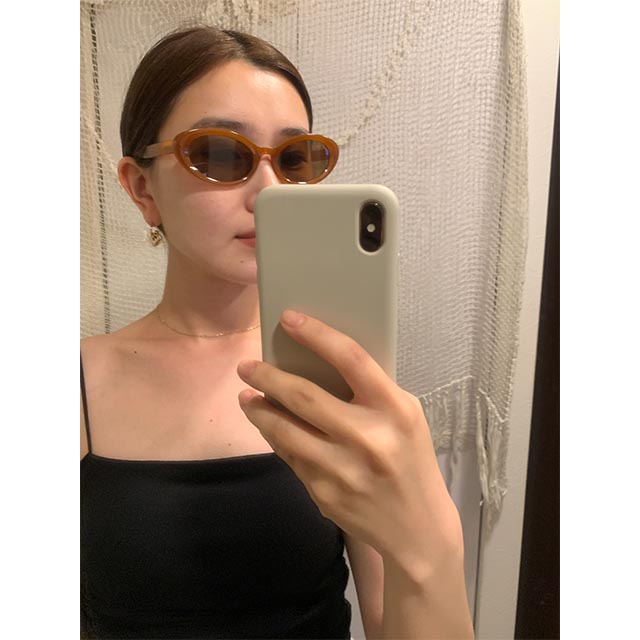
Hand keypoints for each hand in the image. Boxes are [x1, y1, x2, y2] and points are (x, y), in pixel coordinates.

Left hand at [237, 309, 462, 577]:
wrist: (417, 529)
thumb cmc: (410, 460)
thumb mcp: (405, 417)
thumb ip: (370, 392)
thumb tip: (316, 362)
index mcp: (396, 410)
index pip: (351, 359)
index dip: (317, 334)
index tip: (289, 318)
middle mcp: (368, 438)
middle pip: (304, 395)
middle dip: (267, 376)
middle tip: (246, 366)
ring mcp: (342, 469)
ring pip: (284, 429)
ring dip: (259, 410)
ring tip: (247, 396)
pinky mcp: (323, 493)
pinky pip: (289, 456)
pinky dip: (275, 437)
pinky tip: (269, 426)